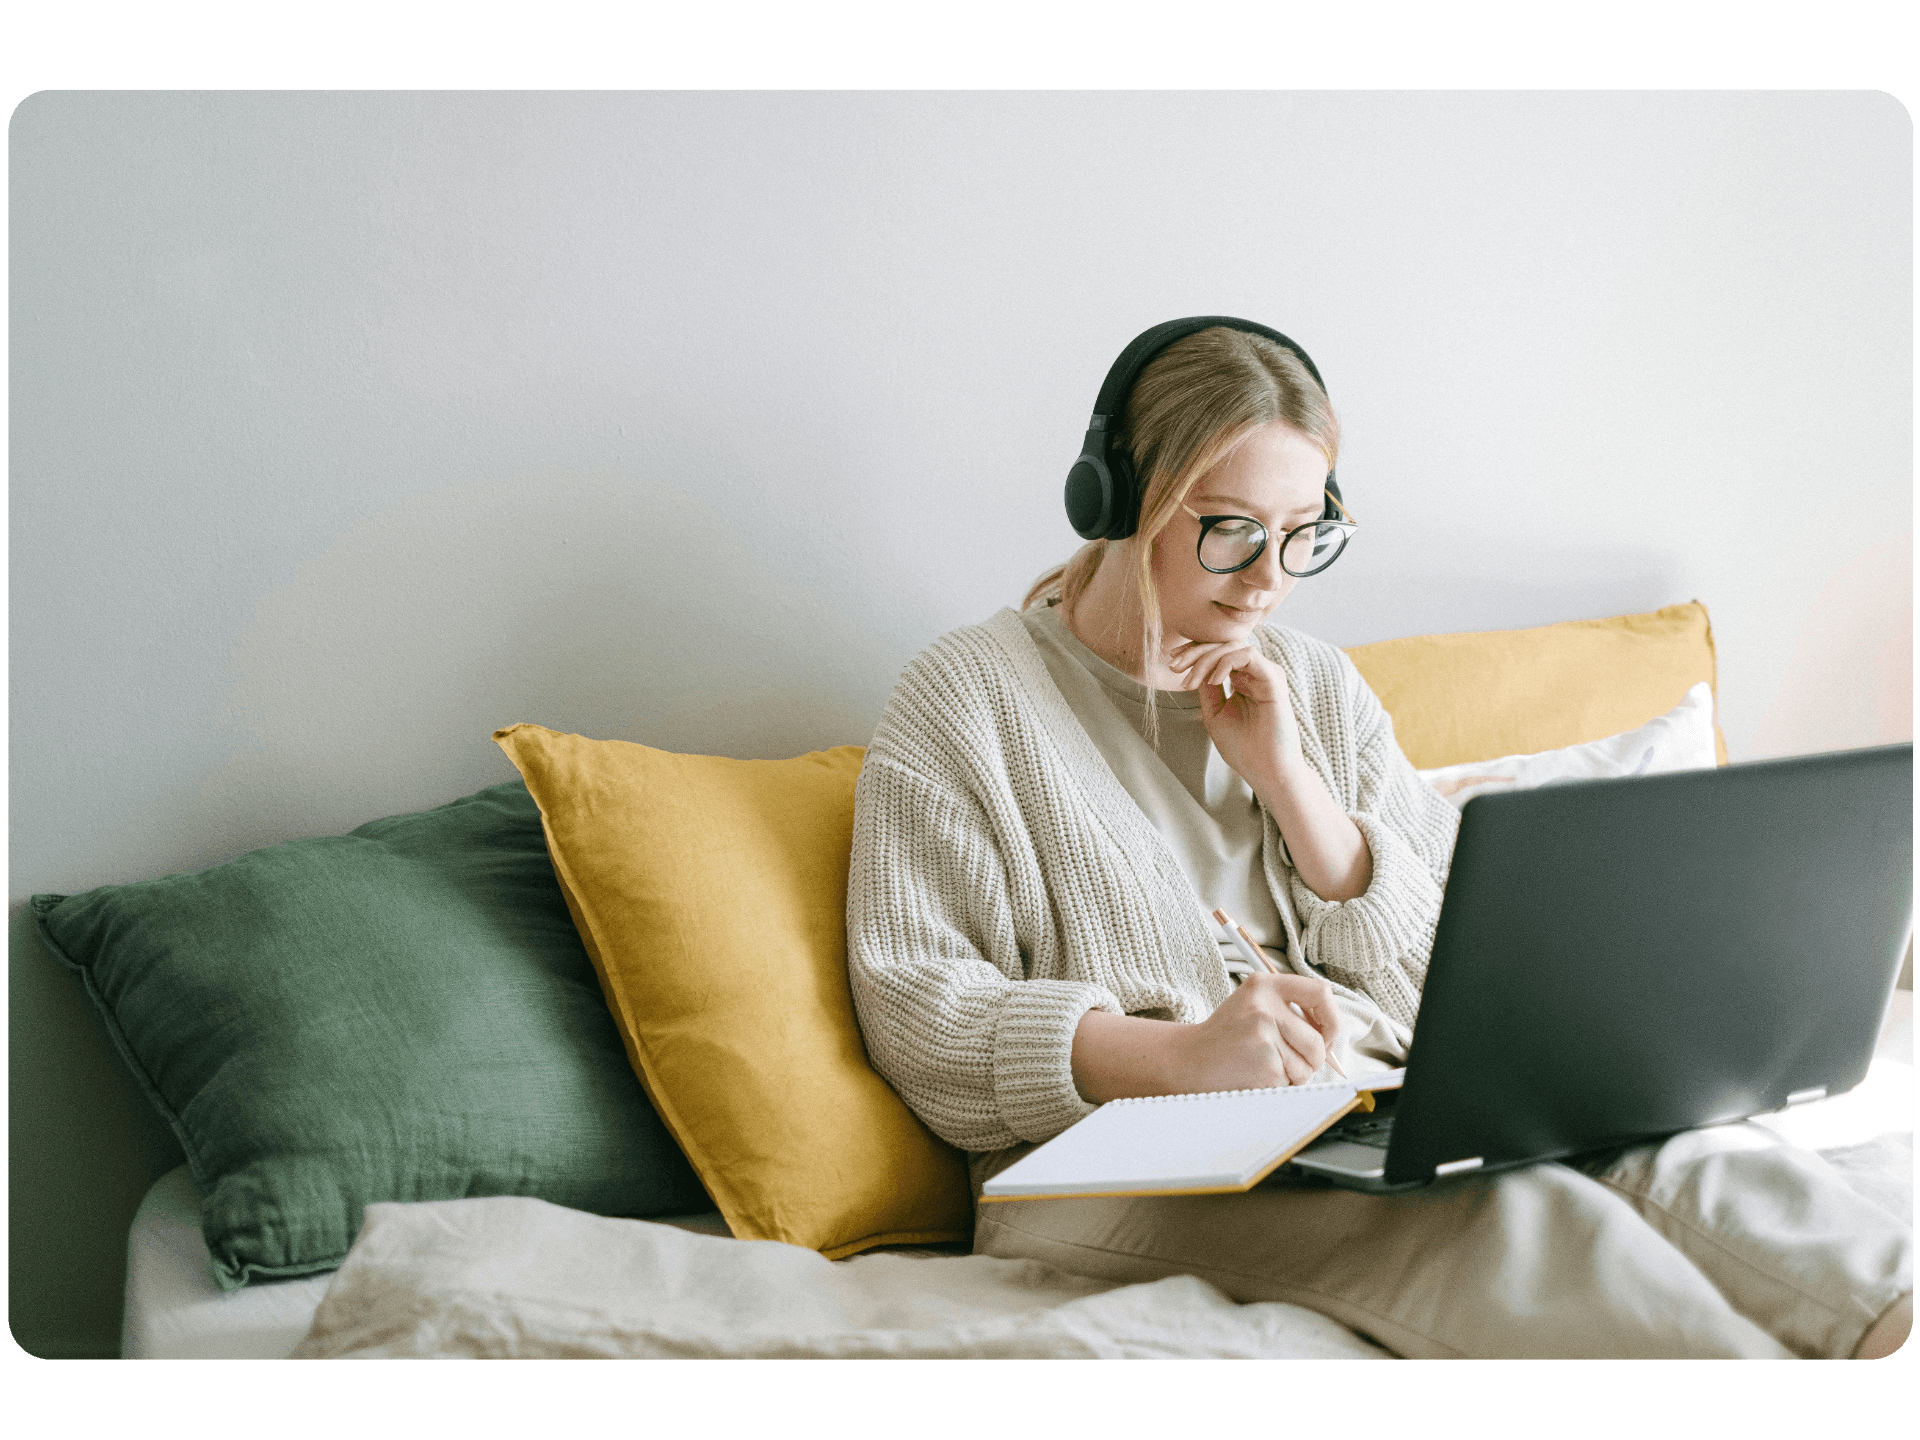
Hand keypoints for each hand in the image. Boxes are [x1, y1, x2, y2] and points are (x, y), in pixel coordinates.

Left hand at [1166, 636, 1300, 786]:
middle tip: (1175, 666)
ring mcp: (1266, 675)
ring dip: (1206, 658)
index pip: (1218, 653)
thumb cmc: (1243, 749)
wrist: (1266, 772)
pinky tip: (1213, 680)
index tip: (1172, 662)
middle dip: (1195, 652)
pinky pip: (1248, 655)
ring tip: (1191, 680)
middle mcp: (1255, 674)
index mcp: (1243, 681)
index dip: (1194, 653)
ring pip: (1233, 646)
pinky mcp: (1273, 680)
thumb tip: (1194, 667)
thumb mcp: (1215, 714)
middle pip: (1224, 645)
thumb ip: (1207, 689)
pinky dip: (1225, 663)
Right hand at [1170, 972, 1341, 1089]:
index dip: (1331, 1018)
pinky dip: (1280, 1085)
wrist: (1188, 1060)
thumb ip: (1291, 1011)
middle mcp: (1264, 1007)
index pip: (1320, 992)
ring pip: (1309, 1066)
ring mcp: (1264, 1036)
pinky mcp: (1265, 1065)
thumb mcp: (1253, 1006)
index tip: (1324, 1034)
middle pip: (1318, 1040)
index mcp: (1264, 985)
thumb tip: (1333, 1037)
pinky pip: (1292, 1082)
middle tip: (1287, 1060)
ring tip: (1264, 1065)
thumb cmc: (1226, 1037)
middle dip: (1312, 1059)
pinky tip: (1255, 1075)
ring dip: (1294, 1074)